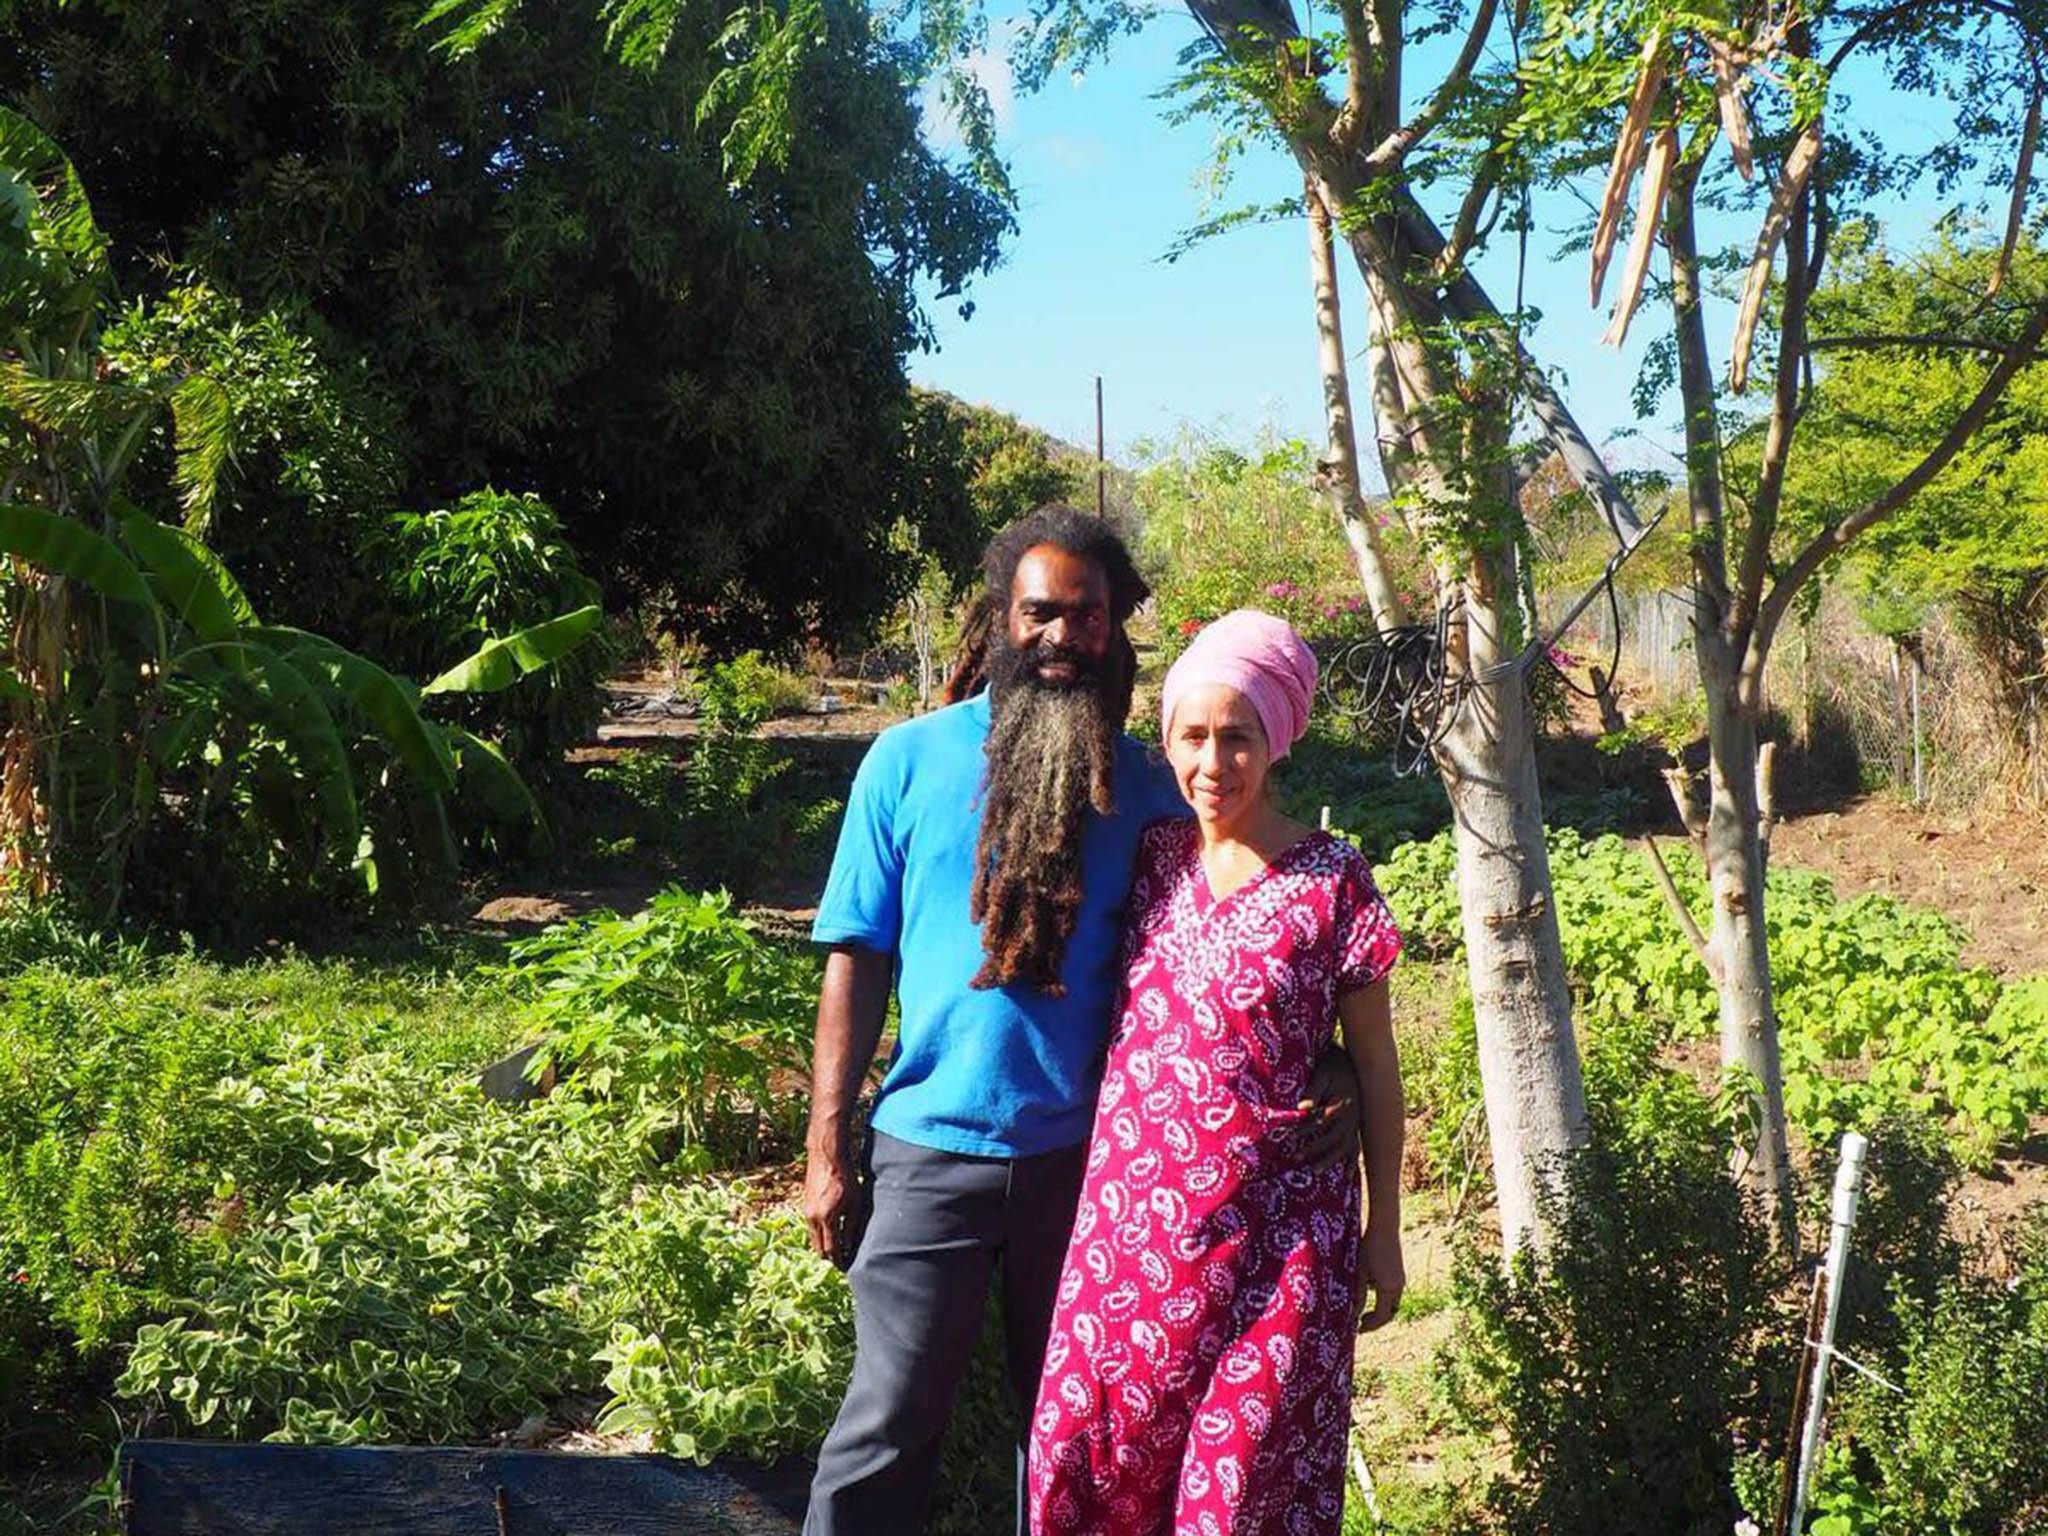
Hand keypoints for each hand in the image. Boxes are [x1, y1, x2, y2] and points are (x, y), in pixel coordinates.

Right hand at [804, 1140, 858, 1269]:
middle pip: (818, 1248)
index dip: (840, 1260)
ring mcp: (806, 1212)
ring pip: (813, 1239)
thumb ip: (852, 1227)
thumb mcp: (855, 1204)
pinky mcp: (805, 1206)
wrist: (827, 1157)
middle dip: (830, 1257)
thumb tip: (850, 1247)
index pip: (831, 1249)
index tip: (847, 1266)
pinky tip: (831, 1232)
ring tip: (838, 1249)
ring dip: (824, 1246)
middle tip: (842, 1261)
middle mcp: (813, 1217)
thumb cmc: (846, 1178)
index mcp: (827, 1218)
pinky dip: (820, 1234)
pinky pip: (811, 1228)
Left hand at [1295, 1045, 1361, 1168]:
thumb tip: (1301, 1109)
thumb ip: (1313, 1092)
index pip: (1321, 1121)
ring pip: (1345, 1147)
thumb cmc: (1335, 1066)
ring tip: (1314, 1171)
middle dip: (1314, 1149)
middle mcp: (1351, 1117)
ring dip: (1329, 1160)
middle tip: (1295, 1158)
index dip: (1305, 1129)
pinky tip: (1348, 1177)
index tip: (1289, 1137)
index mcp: (1342, 1104)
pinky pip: (1356, 1148)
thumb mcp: (1322, 1074)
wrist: (1358, 1062)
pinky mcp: (1357, 1127)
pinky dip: (1352, 1162)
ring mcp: (1356, 1124)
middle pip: (1333, 1139)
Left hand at [1357, 1220, 1403, 1331]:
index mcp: (1388, 1289)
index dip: (1370, 1326)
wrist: (1385, 1226)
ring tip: (1363, 1308)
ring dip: (1380, 1308)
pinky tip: (1369, 1288)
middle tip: (1361, 1323)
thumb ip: (1357, 1295)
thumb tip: (1353, 1314)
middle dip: (1376, 1320)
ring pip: (1392, 1302)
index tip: (1357, 1329)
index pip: (1382, 1317)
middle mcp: (1398, 1286)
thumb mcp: (1359, 1272)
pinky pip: (1393, 1292)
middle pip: (1389, 1312)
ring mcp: (1401, 1279)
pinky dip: (1382, 1297)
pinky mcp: (1400, 1272)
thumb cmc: (1368, 1247)